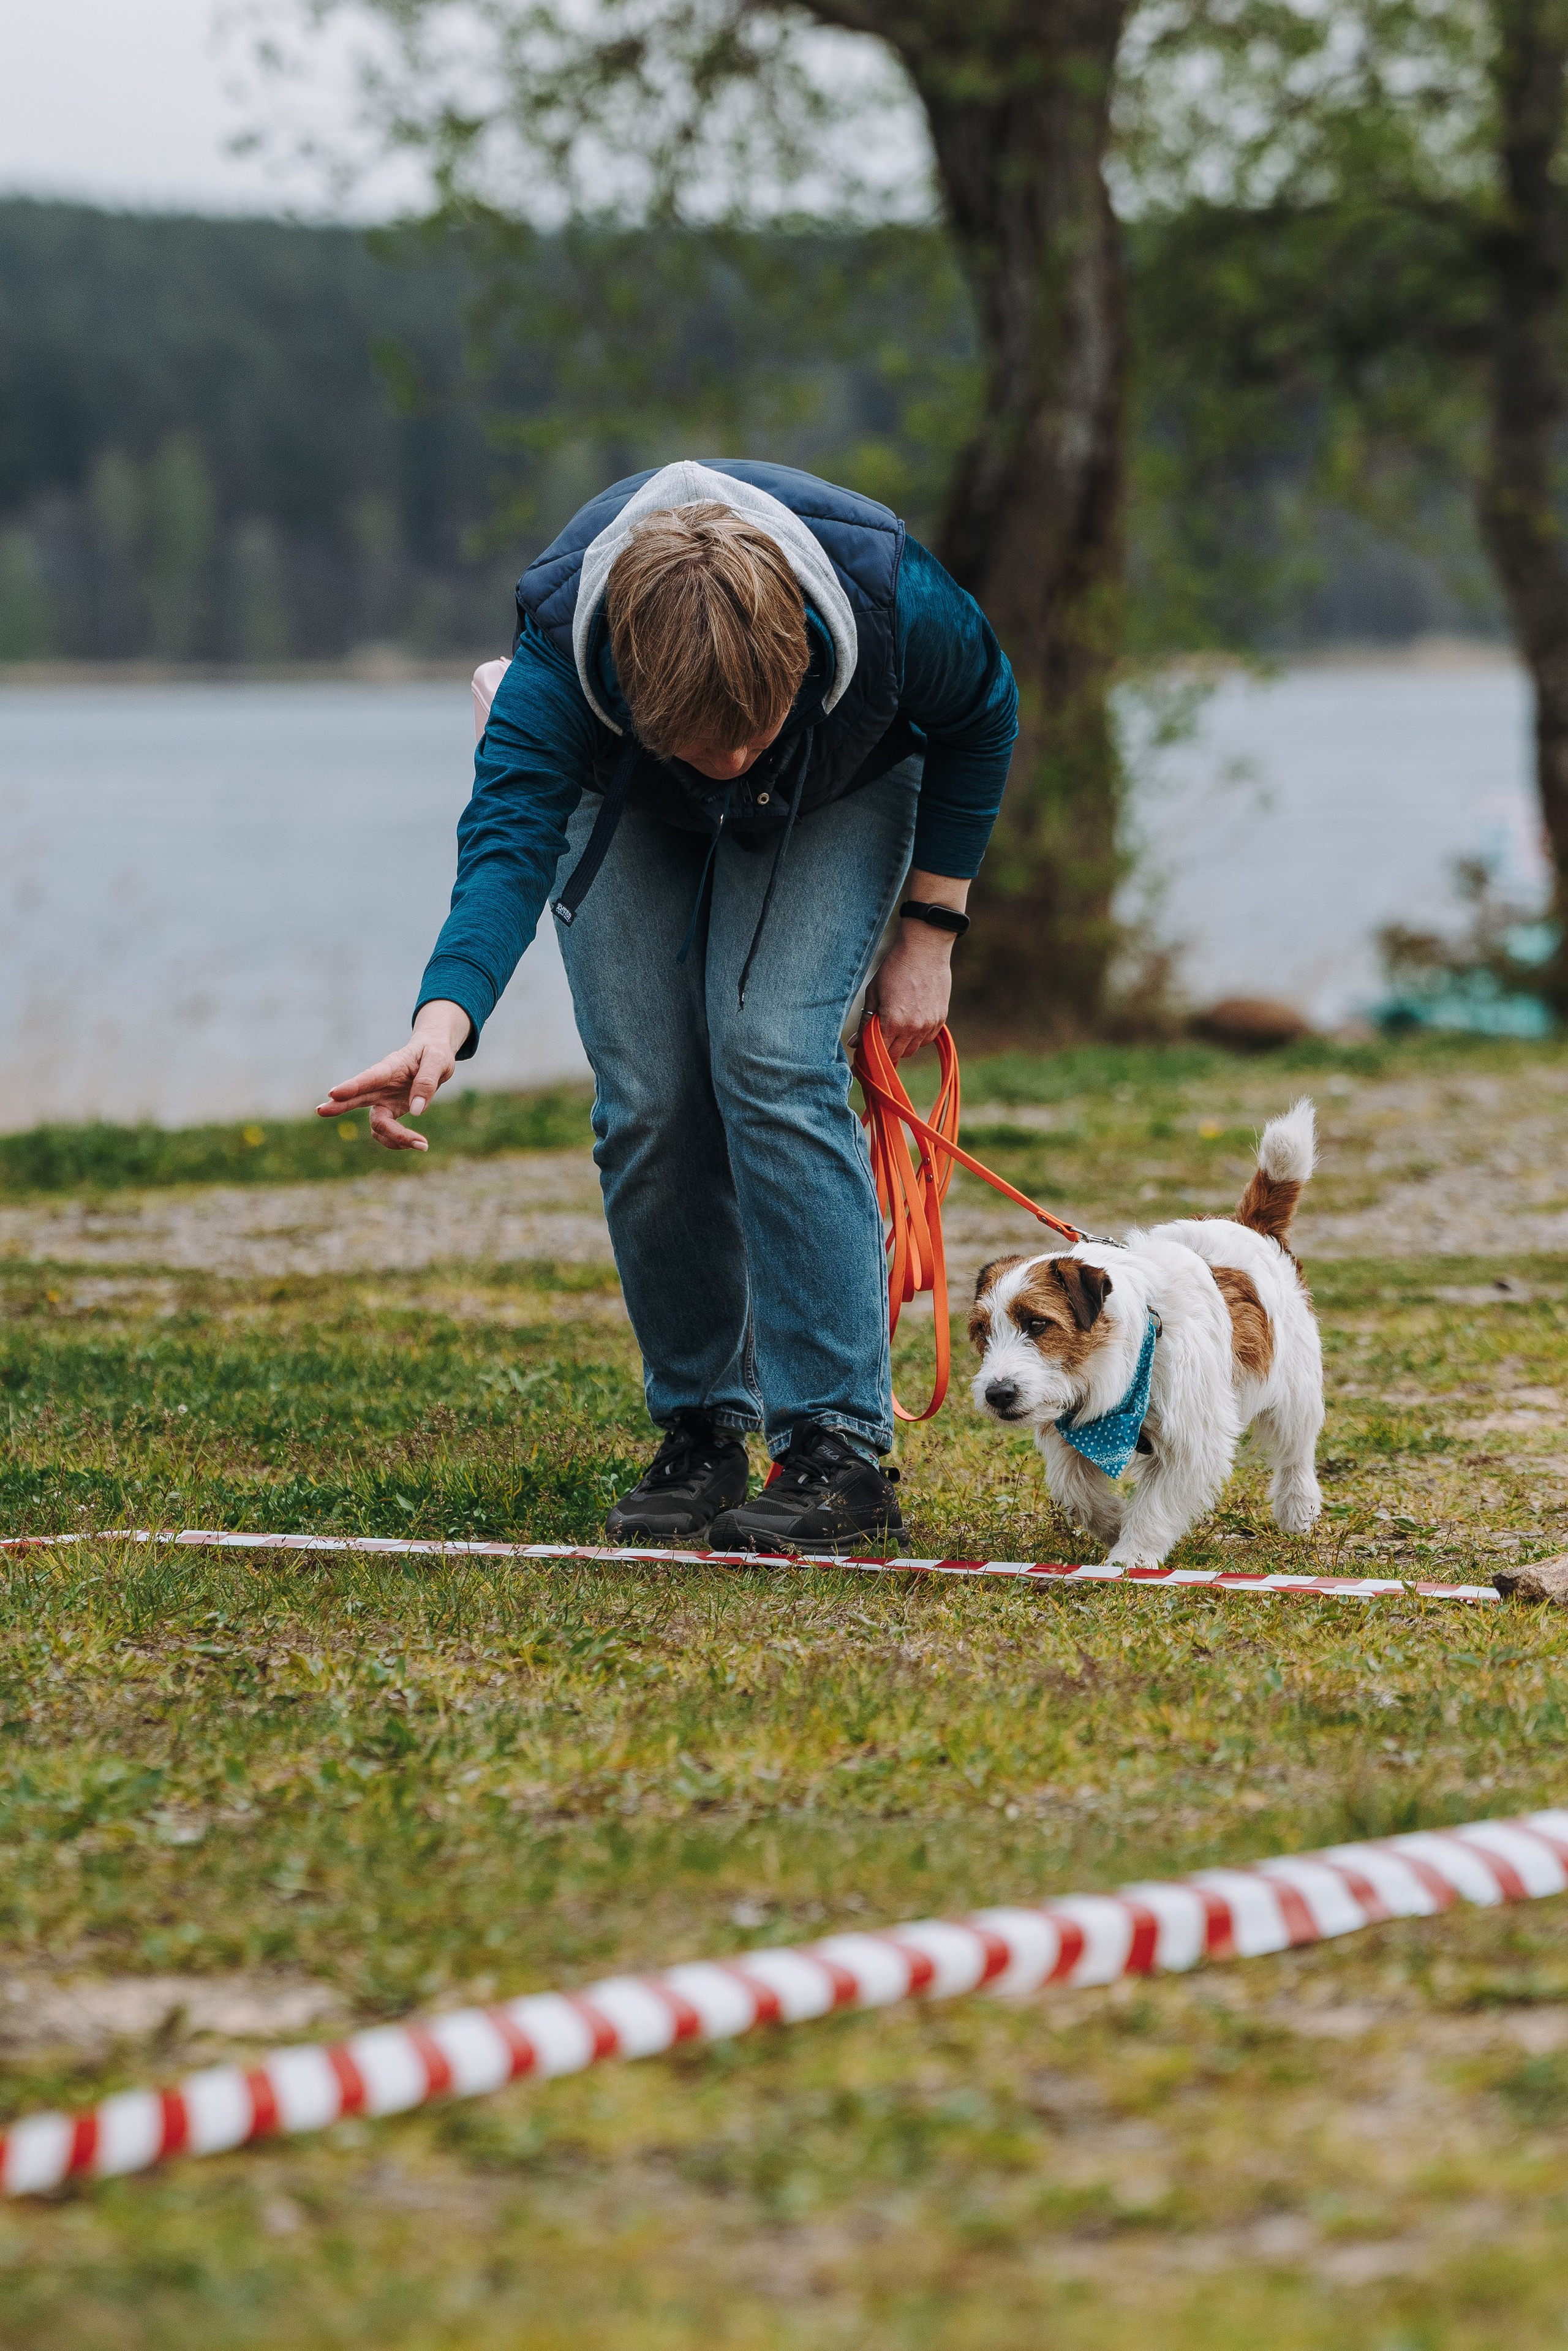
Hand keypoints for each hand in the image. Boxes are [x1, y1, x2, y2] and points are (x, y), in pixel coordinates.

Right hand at [317, 999, 471, 1150]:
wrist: (433, 1055)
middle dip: (339, 1106)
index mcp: (390, 1066)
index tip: (334, 1093)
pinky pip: (385, 1131)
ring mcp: (382, 1099)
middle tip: (320, 1111)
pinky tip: (417, 1143)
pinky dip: (398, 1140)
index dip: (352, 1086)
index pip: (369, 1077)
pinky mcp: (389, 1111)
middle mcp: (381, 1085)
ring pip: (376, 1123)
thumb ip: (427, 1082)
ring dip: (394, 1137)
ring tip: (423, 1145)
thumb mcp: (438, 1060)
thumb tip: (415, 1112)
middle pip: (357, 1098)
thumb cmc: (434, 1053)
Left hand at [862, 924, 953, 1062]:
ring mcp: (928, 1025)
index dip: (867, 1056)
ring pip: (912, 1050)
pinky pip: (926, 1040)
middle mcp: (912, 1028)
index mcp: (892, 1022)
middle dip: (883, 1053)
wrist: (925, 950)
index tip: (861, 1057)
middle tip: (876, 1042)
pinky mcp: (940, 1019)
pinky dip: (916, 1038)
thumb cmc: (894, 968)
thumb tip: (855, 1043)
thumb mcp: (873, 993)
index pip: (877, 1052)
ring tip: (893, 1031)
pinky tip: (909, 1025)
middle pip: (895, 1055)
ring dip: (900, 1046)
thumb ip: (865, 1021)